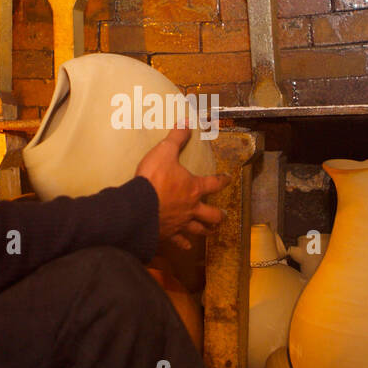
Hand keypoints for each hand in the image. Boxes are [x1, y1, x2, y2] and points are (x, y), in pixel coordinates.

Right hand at [135, 127, 230, 250]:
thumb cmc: (153, 179)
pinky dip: (183, 244)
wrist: (138, 207)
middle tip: (222, 215)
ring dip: (205, 231)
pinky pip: (178, 242)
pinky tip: (186, 247)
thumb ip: (176, 138)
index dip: (223, 180)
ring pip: (198, 230)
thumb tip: (187, 121)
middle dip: (218, 215)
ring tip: (210, 232)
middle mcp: (191, 208)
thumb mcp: (164, 152)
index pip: (214, 183)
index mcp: (193, 188)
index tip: (229, 179)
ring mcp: (180, 223)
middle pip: (211, 214)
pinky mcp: (168, 234)